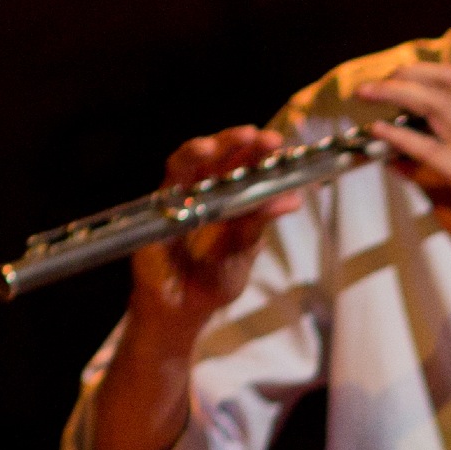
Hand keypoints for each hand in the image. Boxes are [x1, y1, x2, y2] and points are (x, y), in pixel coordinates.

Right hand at [127, 127, 304, 333]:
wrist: (181, 311)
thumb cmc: (211, 282)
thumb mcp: (241, 254)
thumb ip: (258, 225)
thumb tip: (292, 199)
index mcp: (227, 202)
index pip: (242, 169)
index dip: (260, 154)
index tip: (281, 146)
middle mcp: (202, 193)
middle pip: (219, 157)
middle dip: (242, 143)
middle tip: (267, 139)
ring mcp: (178, 197)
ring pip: (191, 160)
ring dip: (213, 145)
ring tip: (237, 138)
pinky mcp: (158, 208)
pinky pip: (171, 181)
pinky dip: (188, 166)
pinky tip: (204, 156)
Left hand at [359, 58, 450, 281]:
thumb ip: (427, 175)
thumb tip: (394, 159)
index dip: (422, 74)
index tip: (392, 79)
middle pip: (447, 84)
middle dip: (406, 74)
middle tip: (374, 83)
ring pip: (440, 105)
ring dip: (399, 93)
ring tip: (370, 94)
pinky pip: (435, 151)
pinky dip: (403, 136)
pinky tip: (380, 131)